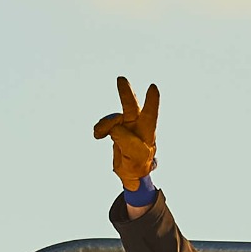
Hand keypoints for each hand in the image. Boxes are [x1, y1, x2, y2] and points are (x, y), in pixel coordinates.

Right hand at [93, 77, 159, 193]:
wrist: (131, 172)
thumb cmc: (138, 165)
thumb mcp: (135, 156)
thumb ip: (126, 140)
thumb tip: (115, 127)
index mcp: (147, 131)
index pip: (150, 114)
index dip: (151, 101)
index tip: (153, 87)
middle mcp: (138, 125)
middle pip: (131, 106)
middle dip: (126, 93)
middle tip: (121, 79)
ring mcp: (127, 125)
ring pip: (113, 118)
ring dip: (104, 126)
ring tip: (99, 135)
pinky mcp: (117, 128)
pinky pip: (105, 124)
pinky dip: (100, 128)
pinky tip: (98, 135)